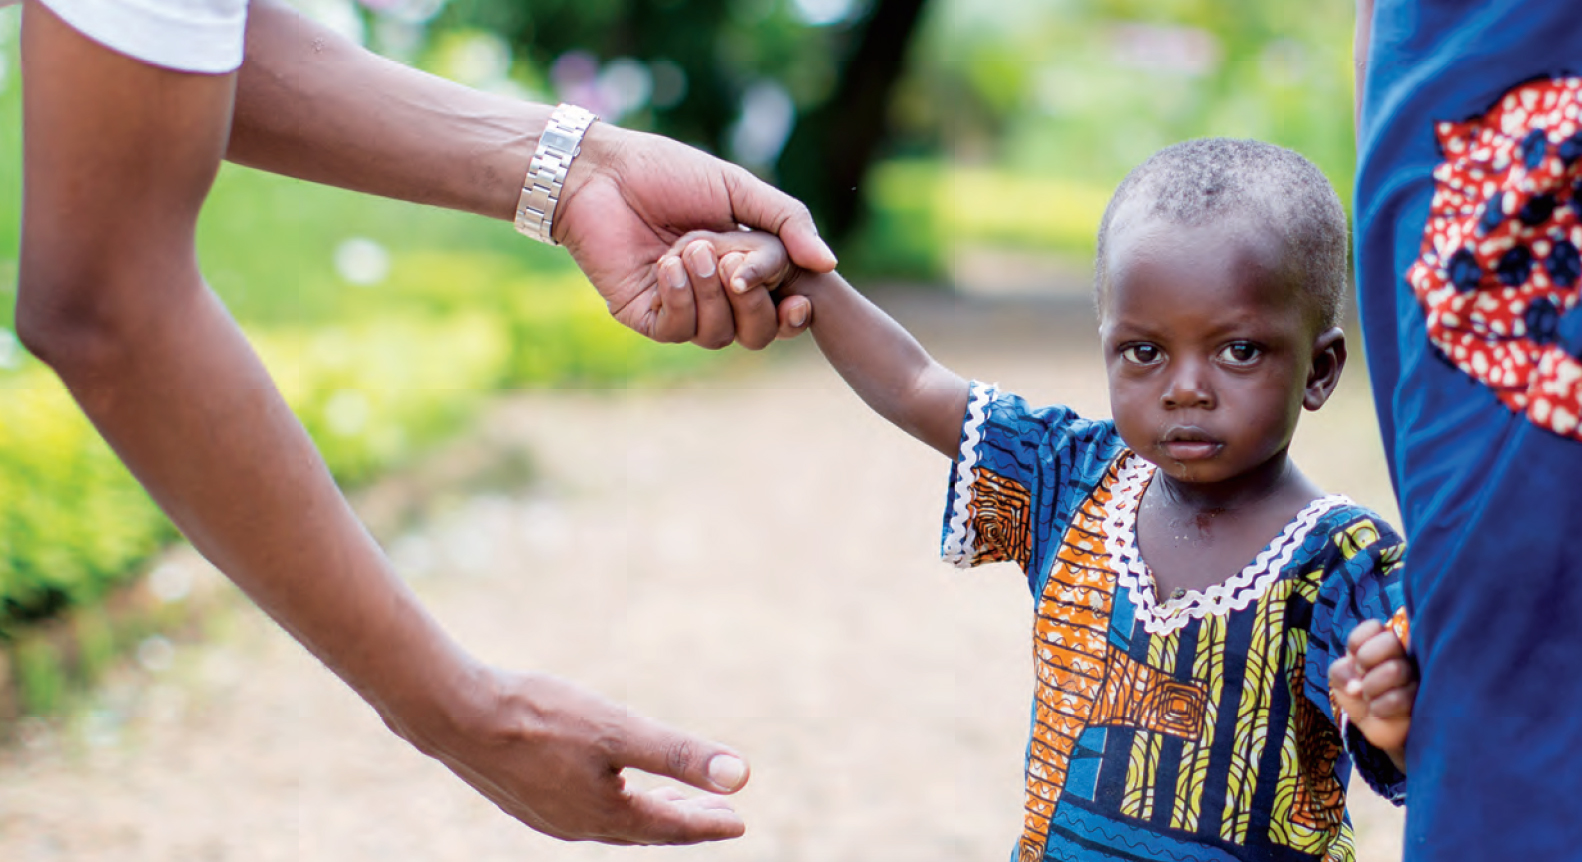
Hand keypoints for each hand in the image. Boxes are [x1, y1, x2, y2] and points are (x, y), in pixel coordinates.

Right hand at [397, 665, 750, 844]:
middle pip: (646, 830)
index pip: (672, 828)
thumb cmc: (539, 717)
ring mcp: (549, 815)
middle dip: (684, 822)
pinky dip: (612, 804)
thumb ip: (681, 755)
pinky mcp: (526, 798)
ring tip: (671, 800)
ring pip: (613, 822)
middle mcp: (578, 825)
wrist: (455, 715)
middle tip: (720, 816)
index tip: (740, 823)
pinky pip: (584, 811)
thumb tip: (742, 778)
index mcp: (607, 814)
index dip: (709, 825)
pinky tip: (606, 783)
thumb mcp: (621, 730)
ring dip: (648, 812)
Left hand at [556, 125, 830, 348]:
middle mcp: (716, 295)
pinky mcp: (646, 316)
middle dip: (753, 301)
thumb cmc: (669, 173)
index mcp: (744, 268)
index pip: (783, 313)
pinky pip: (678, 331)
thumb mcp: (739, 189)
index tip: (799, 300)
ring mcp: (681, 308)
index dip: (795, 317)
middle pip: (758, 334)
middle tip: (733, 263)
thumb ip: (788, 223)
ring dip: (710, 293)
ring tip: (688, 249)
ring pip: (719, 336)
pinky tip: (666, 266)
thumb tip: (829, 264)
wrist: (602, 174)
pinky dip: (679, 298)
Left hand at [1329, 618, 1414, 769]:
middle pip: (1389, 642)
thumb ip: (1341, 672)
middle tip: (1362, 675)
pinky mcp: (1425, 699)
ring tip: (1370, 695)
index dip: (1357, 644)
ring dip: (1372, 687)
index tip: (1354, 660)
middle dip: (1366, 661)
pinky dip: (1380, 706)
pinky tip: (1378, 709)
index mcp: (1384, 640)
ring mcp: (1419, 675)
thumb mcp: (1342, 679)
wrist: (1376, 724)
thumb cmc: (1359, 693)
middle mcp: (1406, 652)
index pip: (1373, 627)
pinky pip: (1401, 698)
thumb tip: (1356, 686)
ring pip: (1396, 670)